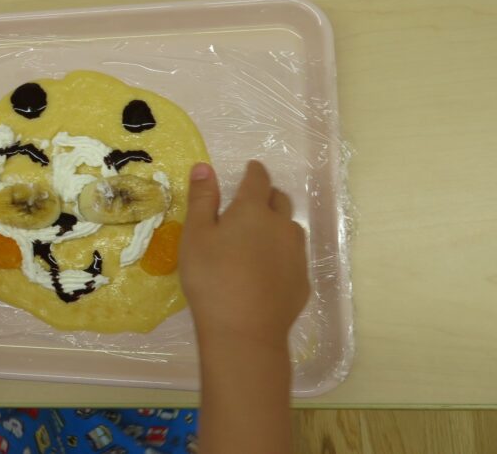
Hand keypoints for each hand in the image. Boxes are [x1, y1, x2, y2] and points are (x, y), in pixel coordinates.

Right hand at [180, 161, 309, 349]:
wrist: (244, 331)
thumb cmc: (212, 278)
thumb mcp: (196, 235)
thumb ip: (202, 198)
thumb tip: (204, 166)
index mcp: (254, 210)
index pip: (258, 179)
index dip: (254, 171)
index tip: (250, 169)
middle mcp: (282, 226)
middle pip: (280, 200)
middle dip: (268, 195)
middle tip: (252, 202)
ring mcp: (296, 254)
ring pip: (290, 229)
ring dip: (277, 226)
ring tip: (258, 239)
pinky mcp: (302, 281)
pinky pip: (293, 258)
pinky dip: (280, 255)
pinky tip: (265, 272)